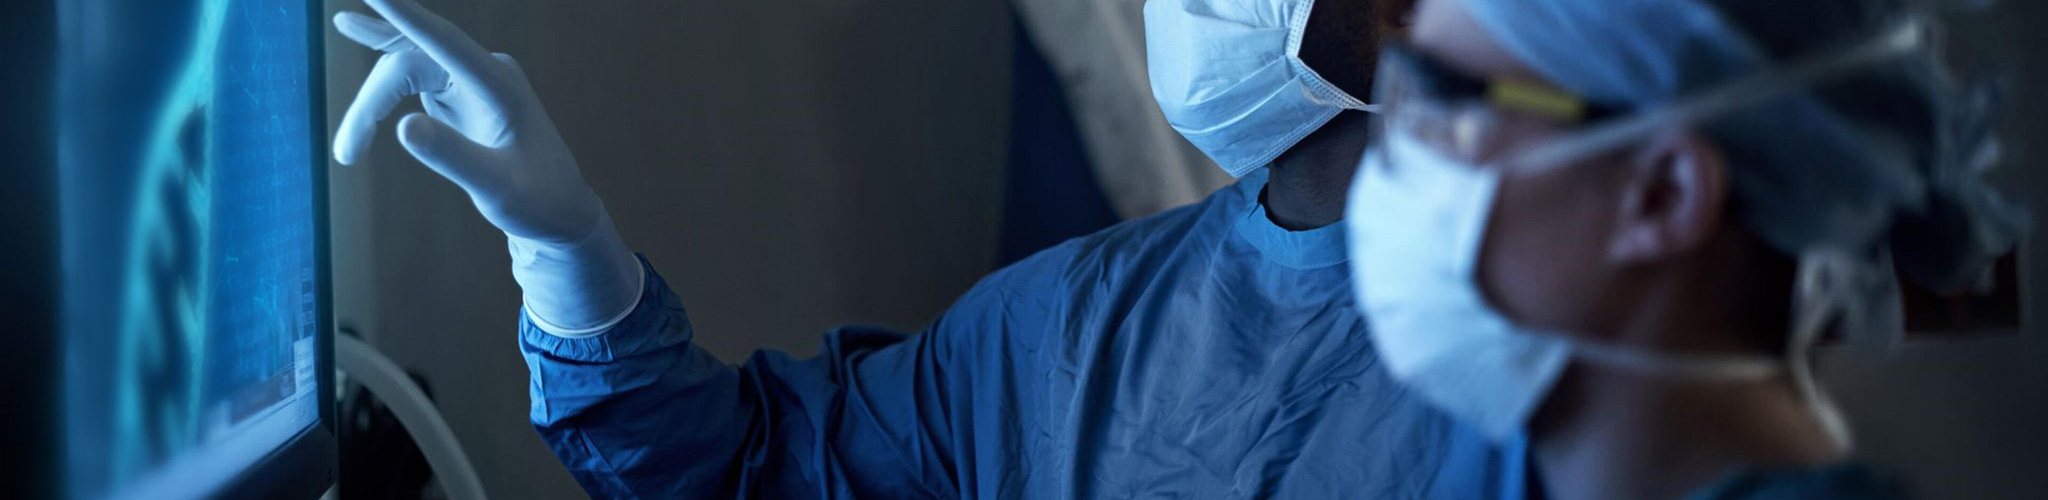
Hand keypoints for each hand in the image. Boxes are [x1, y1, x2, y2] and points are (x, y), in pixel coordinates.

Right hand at [333, 0, 640, 334]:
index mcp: (499, 86)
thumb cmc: (537, 202)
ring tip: (348, 153)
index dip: (403, 12)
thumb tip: (403, 126)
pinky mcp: (461, 91)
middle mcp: (485, 72)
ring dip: (372, 106)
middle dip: (371, 104)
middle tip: (346, 154)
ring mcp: (472, 78)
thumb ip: (454, 157)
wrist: (560, 213)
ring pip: (404, 72)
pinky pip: (411, 78)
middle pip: (409, 63)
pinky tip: (355, 35)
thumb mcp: (496, 190)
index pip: (441, 39)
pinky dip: (383, 92)